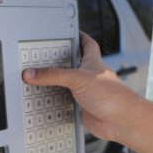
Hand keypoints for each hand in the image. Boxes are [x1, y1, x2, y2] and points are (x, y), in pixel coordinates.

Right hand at [21, 32, 141, 141]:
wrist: (121, 121)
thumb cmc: (111, 96)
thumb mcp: (77, 79)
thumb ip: (53, 75)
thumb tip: (32, 73)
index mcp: (93, 62)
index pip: (87, 44)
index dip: (79, 36)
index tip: (70, 31)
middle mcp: (90, 76)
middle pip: (75, 64)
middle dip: (63, 60)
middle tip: (48, 55)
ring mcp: (87, 93)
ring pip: (69, 85)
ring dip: (58, 83)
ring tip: (42, 78)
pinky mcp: (84, 108)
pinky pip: (67, 103)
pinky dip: (58, 102)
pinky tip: (50, 101)